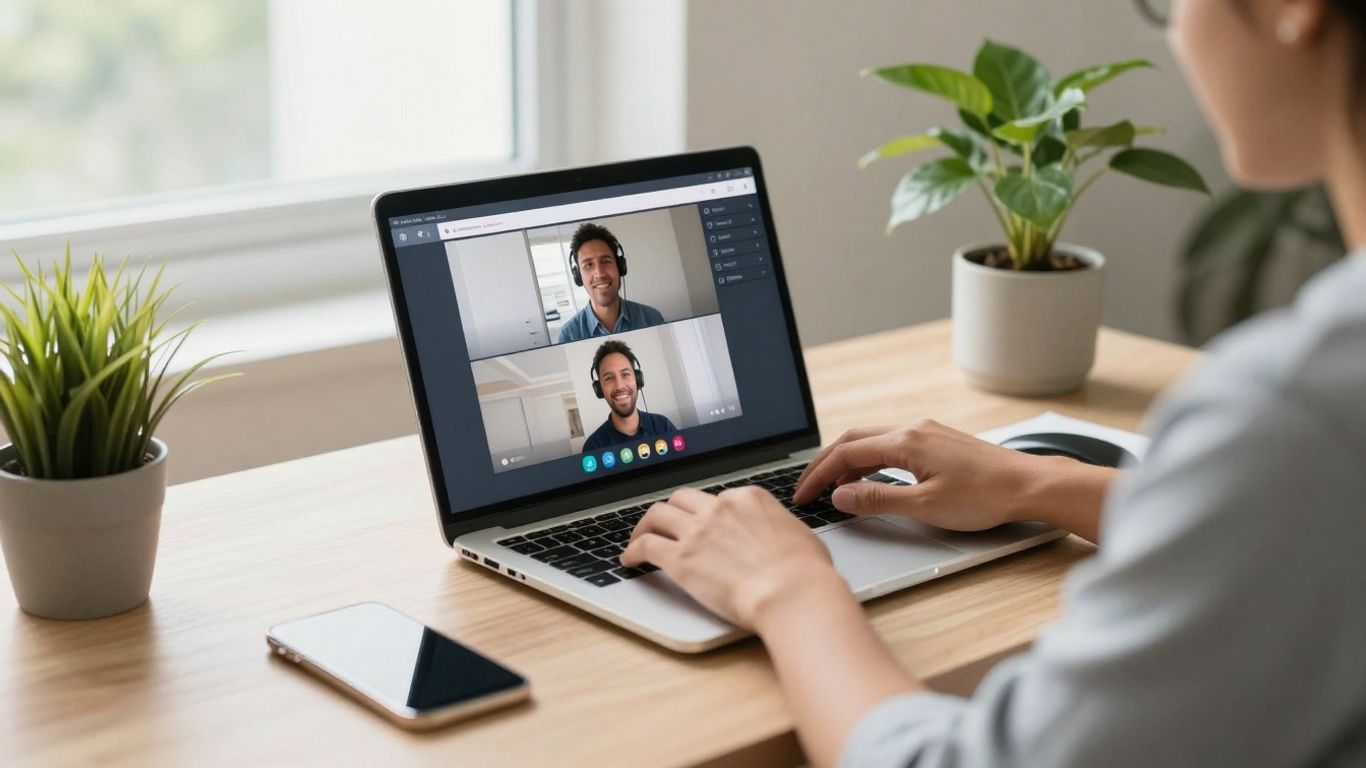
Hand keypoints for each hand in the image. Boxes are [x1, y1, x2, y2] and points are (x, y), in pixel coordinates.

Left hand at [620, 486, 844, 628]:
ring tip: (638, 538)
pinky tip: (629, 560)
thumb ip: (779, 529)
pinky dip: (632, 551)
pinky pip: (645, 546)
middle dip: (671, 511)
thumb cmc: (805, 573)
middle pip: (682, 499)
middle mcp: (719, 508)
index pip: (716, 498)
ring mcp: (697, 531)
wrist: (792, 593)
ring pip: (657, 515)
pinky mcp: (680, 558)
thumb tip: (780, 537)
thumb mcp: (800, 535)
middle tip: (664, 524)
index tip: (701, 524)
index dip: (705, 513)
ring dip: (644, 526)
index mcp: (748, 498)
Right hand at [792, 419, 1113, 539]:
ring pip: (874, 440)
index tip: (802, 495)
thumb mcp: (925, 506)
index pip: (846, 453)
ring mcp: (928, 432)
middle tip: (808, 487)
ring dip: (849, 461)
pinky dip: (871, 459)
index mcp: (906, 441)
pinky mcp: (940, 441)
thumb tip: (841, 495)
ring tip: (835, 487)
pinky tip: (873, 478)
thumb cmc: (986, 497)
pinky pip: (892, 444)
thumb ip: (877, 500)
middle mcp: (914, 429)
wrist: (1031, 486)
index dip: (819, 475)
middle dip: (826, 463)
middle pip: (854, 439)